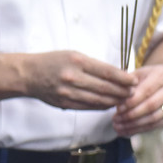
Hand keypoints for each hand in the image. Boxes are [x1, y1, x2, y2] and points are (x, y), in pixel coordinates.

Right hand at [18, 51, 134, 110]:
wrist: (29, 75)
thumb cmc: (53, 62)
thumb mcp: (73, 55)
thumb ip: (93, 65)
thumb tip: (117, 75)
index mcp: (77, 61)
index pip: (107, 72)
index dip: (123, 78)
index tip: (134, 80)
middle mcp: (73, 77)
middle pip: (105, 88)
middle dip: (123, 91)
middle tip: (133, 92)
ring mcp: (68, 92)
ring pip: (99, 100)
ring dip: (114, 101)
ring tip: (124, 99)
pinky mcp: (65, 103)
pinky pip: (89, 107)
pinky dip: (101, 106)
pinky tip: (109, 104)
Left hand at [114, 62, 162, 135]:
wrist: (161, 83)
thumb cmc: (142, 78)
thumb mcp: (134, 76)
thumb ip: (127, 86)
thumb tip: (118, 102)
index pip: (147, 90)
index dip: (131, 101)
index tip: (118, 109)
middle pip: (151, 105)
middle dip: (131, 115)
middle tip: (115, 120)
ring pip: (154, 117)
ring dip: (134, 125)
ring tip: (118, 127)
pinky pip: (156, 125)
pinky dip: (140, 129)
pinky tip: (126, 131)